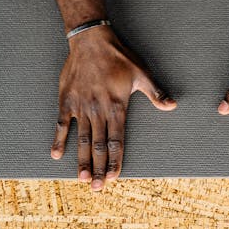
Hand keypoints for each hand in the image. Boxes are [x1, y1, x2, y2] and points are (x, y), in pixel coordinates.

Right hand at [50, 26, 176, 189]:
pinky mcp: (67, 100)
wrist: (91, 40)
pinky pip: (62, 123)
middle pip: (98, 145)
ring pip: (81, 139)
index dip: (115, 160)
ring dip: (81, 160)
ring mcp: (81, 106)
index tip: (114, 177)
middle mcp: (98, 110)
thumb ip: (155, 93)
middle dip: (98, 168)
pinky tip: (56, 155)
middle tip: (97, 188)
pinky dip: (59, 139)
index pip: (116, 140)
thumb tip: (172, 106)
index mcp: (117, 107)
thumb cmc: (119, 57)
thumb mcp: (142, 73)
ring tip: (82, 178)